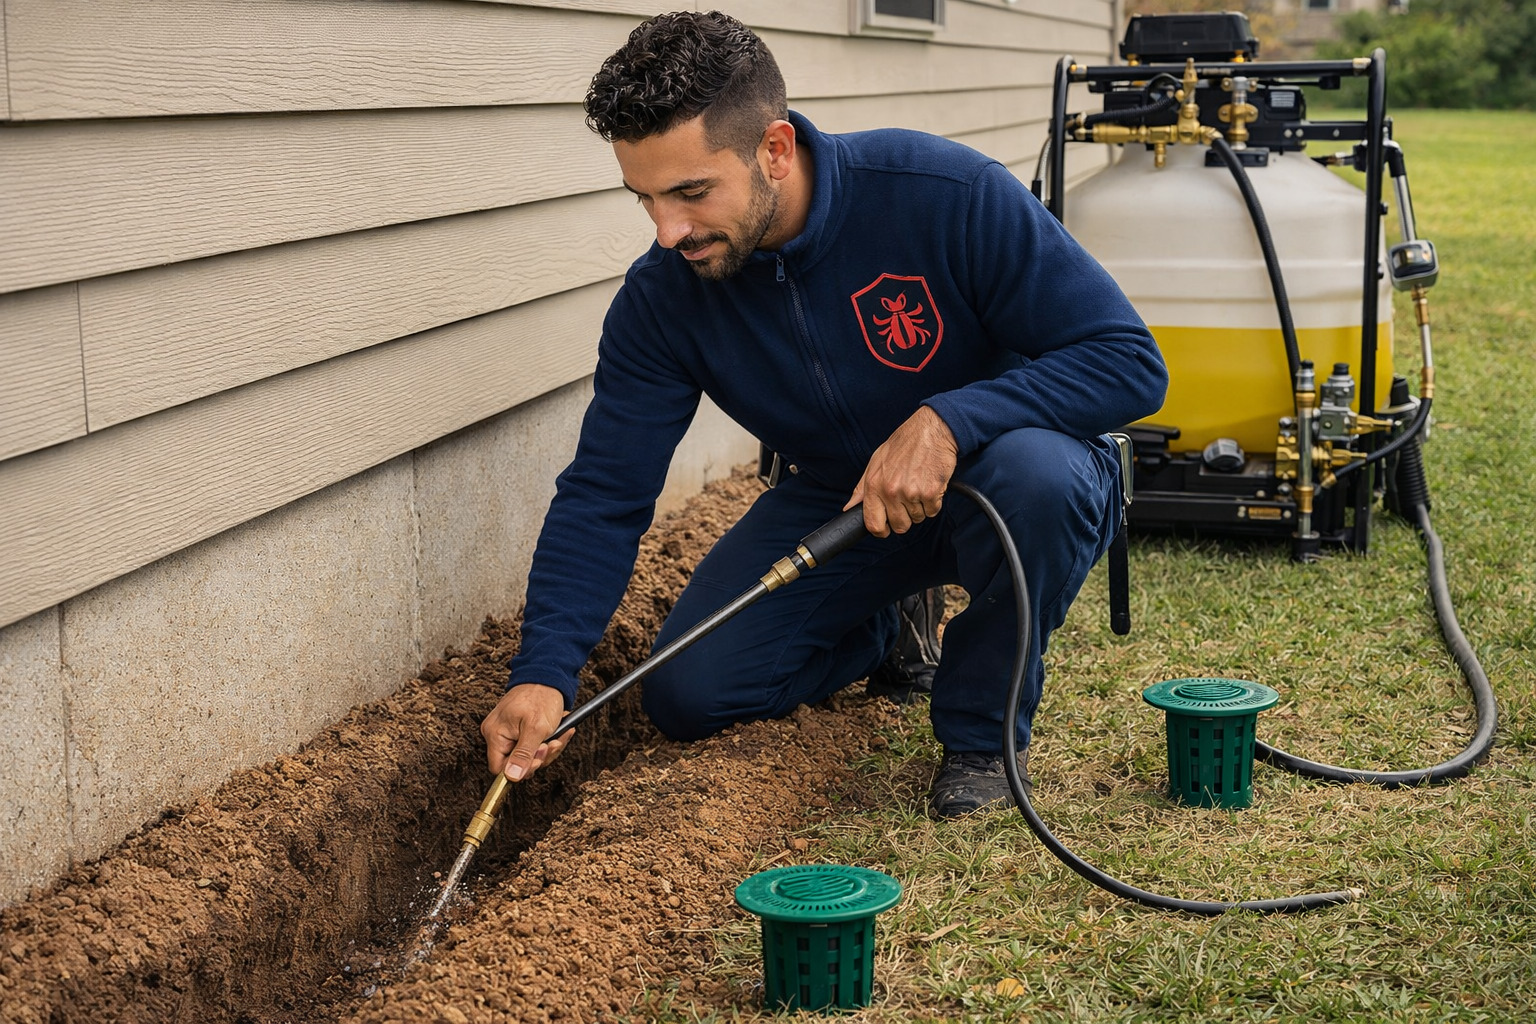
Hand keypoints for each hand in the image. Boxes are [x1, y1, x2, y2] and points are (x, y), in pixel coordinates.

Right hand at [481, 683, 570, 781]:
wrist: (548, 677)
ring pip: (527, 755)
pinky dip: (548, 740)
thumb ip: (524, 754)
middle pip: (516, 763)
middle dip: (540, 756)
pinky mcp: (518, 729)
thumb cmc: (541, 696)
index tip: (539, 759)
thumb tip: (512, 777)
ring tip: (560, 733)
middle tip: (553, 743)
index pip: (499, 768)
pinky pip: (532, 745)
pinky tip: (559, 730)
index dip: (520, 770)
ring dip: (548, 748)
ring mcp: (508, 732)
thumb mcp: (536, 728)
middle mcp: (497, 734)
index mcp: (495, 734)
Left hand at [845, 405, 958, 537]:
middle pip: (899, 526)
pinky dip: (934, 502)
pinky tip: (930, 484)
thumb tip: (849, 507)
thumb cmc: (905, 443)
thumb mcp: (876, 461)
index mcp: (874, 485)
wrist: (932, 430)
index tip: (886, 527)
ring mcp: (911, 493)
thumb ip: (862, 487)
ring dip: (920, 507)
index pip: (873, 524)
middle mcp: (891, 491)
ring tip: (919, 485)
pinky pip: (933, 511)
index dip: (881, 530)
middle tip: (908, 500)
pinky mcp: (931, 493)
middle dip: (905, 518)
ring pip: (917, 519)